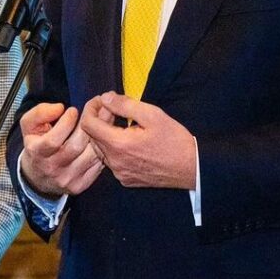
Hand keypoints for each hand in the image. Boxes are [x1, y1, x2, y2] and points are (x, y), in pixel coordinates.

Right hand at [19, 101, 103, 197]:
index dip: (66, 123)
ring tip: (103, 120)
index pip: (54, 140)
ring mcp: (68, 179)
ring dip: (99, 136)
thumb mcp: (28, 126)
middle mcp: (52, 168)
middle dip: (87, 126)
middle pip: (76, 146)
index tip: (73, 110)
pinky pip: (97, 165)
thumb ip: (39, 113)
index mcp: (38, 153)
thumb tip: (60, 108)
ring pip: (90, 155)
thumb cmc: (36, 145)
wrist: (38, 177)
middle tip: (95, 110)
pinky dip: (102, 150)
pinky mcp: (80, 185)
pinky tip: (103, 139)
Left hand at [80, 92, 196, 189]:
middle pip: (93, 137)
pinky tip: (129, 141)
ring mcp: (119, 173)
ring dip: (106, 134)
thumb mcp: (152, 114)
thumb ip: (124, 105)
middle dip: (99, 119)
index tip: (102, 100)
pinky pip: (111, 161)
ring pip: (101, 150)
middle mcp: (114, 162)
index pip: (88, 124)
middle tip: (115, 109)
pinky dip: (114, 148)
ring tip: (122, 124)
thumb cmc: (174, 139)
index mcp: (118, 144)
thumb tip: (105, 98)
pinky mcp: (126, 180)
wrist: (191, 168)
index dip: (91, 108)